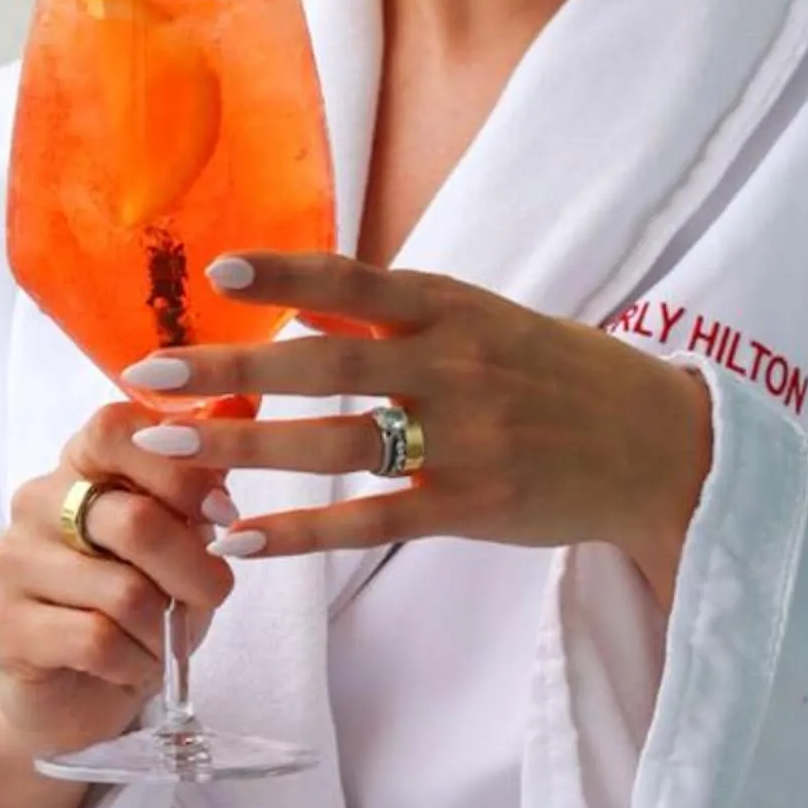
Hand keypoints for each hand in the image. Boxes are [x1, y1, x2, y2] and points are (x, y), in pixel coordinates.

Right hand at [0, 404, 238, 760]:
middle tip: (210, 596)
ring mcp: (9, 562)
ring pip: (124, 593)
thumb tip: (231, 434)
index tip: (221, 511)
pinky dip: (134, 662)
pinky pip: (96, 641)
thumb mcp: (179, 546)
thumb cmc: (135, 610)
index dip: (180, 470)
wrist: (74, 694)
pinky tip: (128, 666)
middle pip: (135, 522)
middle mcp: (35, 503)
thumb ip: (194, 496)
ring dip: (163, 631)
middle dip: (194, 572)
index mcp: (78, 467)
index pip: (116, 431)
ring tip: (158, 642)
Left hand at [118, 254, 713, 607]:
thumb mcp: (485, 321)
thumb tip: (303, 306)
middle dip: (231, 372)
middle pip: (325, 367)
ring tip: (168, 452)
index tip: (216, 272)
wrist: (657, 444)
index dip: (285, 274)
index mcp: (454, 309)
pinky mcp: (470, 505)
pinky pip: (371, 521)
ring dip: (246, 448)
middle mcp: (454, 366)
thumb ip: (394, 316)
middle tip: (150, 373)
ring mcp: (462, 440)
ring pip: (336, 445)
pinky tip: (242, 535)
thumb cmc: (560, 374)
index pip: (355, 282)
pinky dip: (303, 531)